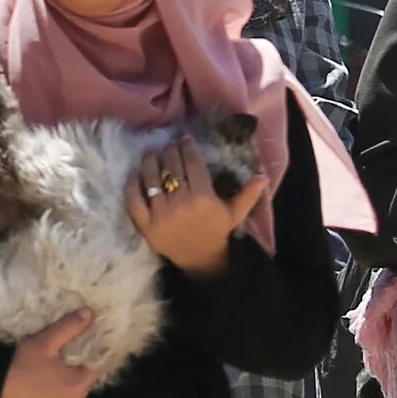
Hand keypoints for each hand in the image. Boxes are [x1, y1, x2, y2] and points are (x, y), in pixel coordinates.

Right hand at [0, 309, 98, 397]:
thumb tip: (89, 313)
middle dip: (76, 368)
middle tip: (63, 353)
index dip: (91, 352)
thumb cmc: (22, 369)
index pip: (96, 365)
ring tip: (49, 371)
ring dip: (63, 384)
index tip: (82, 341)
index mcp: (79, 384)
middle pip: (82, 381)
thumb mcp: (44, 343)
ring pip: (68, 395)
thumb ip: (68, 328)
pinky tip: (38, 388)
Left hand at [125, 136, 268, 279]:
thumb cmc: (216, 231)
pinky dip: (133, 185)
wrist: (199, 258)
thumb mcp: (235, 213)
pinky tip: (136, 174)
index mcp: (203, 197)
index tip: (184, 139)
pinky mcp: (146, 225)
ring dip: (149, 161)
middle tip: (168, 144)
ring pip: (151, 179)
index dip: (187, 147)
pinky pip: (134, 200)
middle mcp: (181, 203)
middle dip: (169, 151)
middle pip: (171, 167)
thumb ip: (248, 194)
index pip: (192, 164)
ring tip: (150, 152)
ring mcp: (161, 214)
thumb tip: (263, 175)